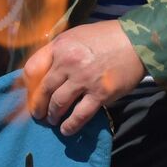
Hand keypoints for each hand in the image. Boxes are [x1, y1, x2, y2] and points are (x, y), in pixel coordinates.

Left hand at [23, 20, 146, 135]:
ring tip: (53, 120)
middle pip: (44, 90)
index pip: (32, 69)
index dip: (28, 86)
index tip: (30, 94)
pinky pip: (79, 115)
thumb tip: (45, 70)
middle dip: (38, 106)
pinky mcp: (100, 94)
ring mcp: (84, 79)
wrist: (138, 42)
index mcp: (60, 46)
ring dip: (53, 116)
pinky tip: (66, 130)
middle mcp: (68, 62)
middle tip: (39, 114)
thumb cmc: (107, 37)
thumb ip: (59, 51)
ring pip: (58, 104)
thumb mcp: (77, 35)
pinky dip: (70, 126)